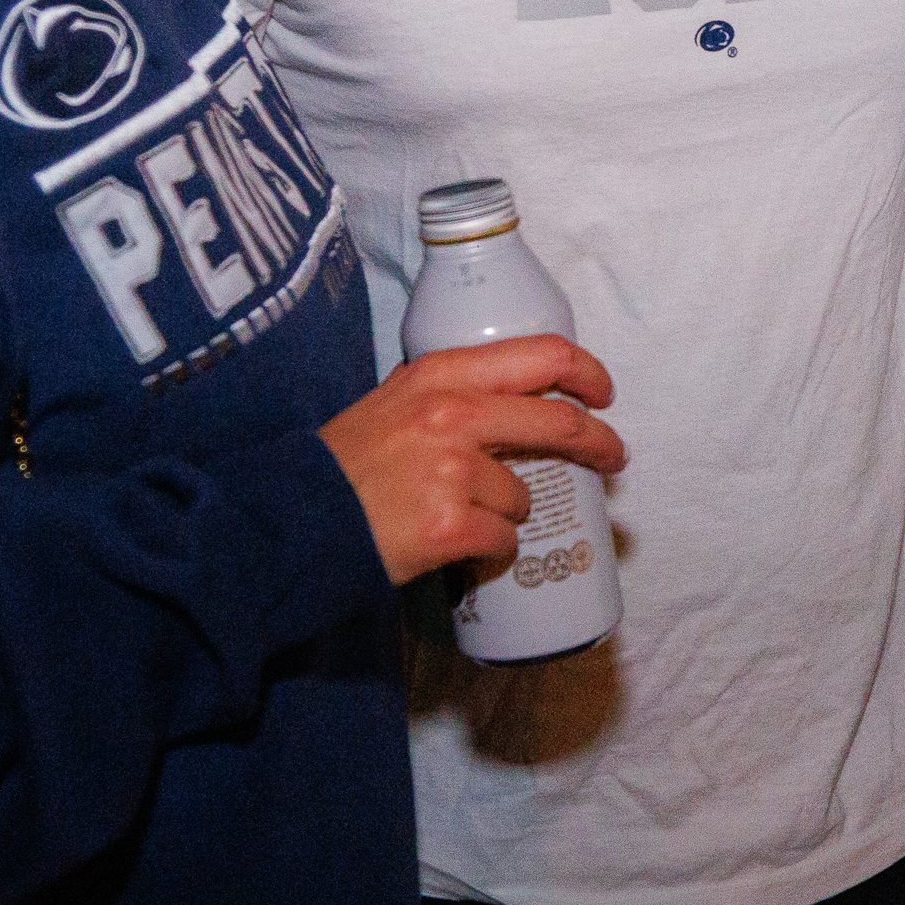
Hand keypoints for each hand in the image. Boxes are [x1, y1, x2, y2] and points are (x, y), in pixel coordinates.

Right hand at [317, 336, 624, 585]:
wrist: (292, 520)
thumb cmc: (345, 465)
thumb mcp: (394, 401)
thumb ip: (449, 395)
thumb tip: (517, 404)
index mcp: (440, 374)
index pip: (540, 355)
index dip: (585, 372)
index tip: (602, 393)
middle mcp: (452, 414)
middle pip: (557, 422)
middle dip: (598, 442)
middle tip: (612, 458)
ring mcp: (454, 470)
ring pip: (522, 496)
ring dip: (504, 512)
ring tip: (455, 516)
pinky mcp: (451, 525)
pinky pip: (503, 540)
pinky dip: (489, 550)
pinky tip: (455, 546)